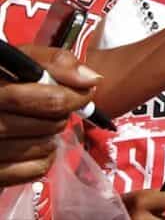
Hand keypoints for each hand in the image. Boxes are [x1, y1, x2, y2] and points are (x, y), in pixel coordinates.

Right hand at [0, 47, 98, 186]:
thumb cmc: (6, 79)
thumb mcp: (24, 60)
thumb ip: (56, 62)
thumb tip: (91, 80)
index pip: (50, 100)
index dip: (75, 97)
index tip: (85, 93)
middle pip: (50, 125)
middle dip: (62, 115)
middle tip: (56, 108)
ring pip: (45, 147)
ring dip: (53, 136)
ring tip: (40, 124)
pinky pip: (36, 169)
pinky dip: (44, 157)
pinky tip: (33, 144)